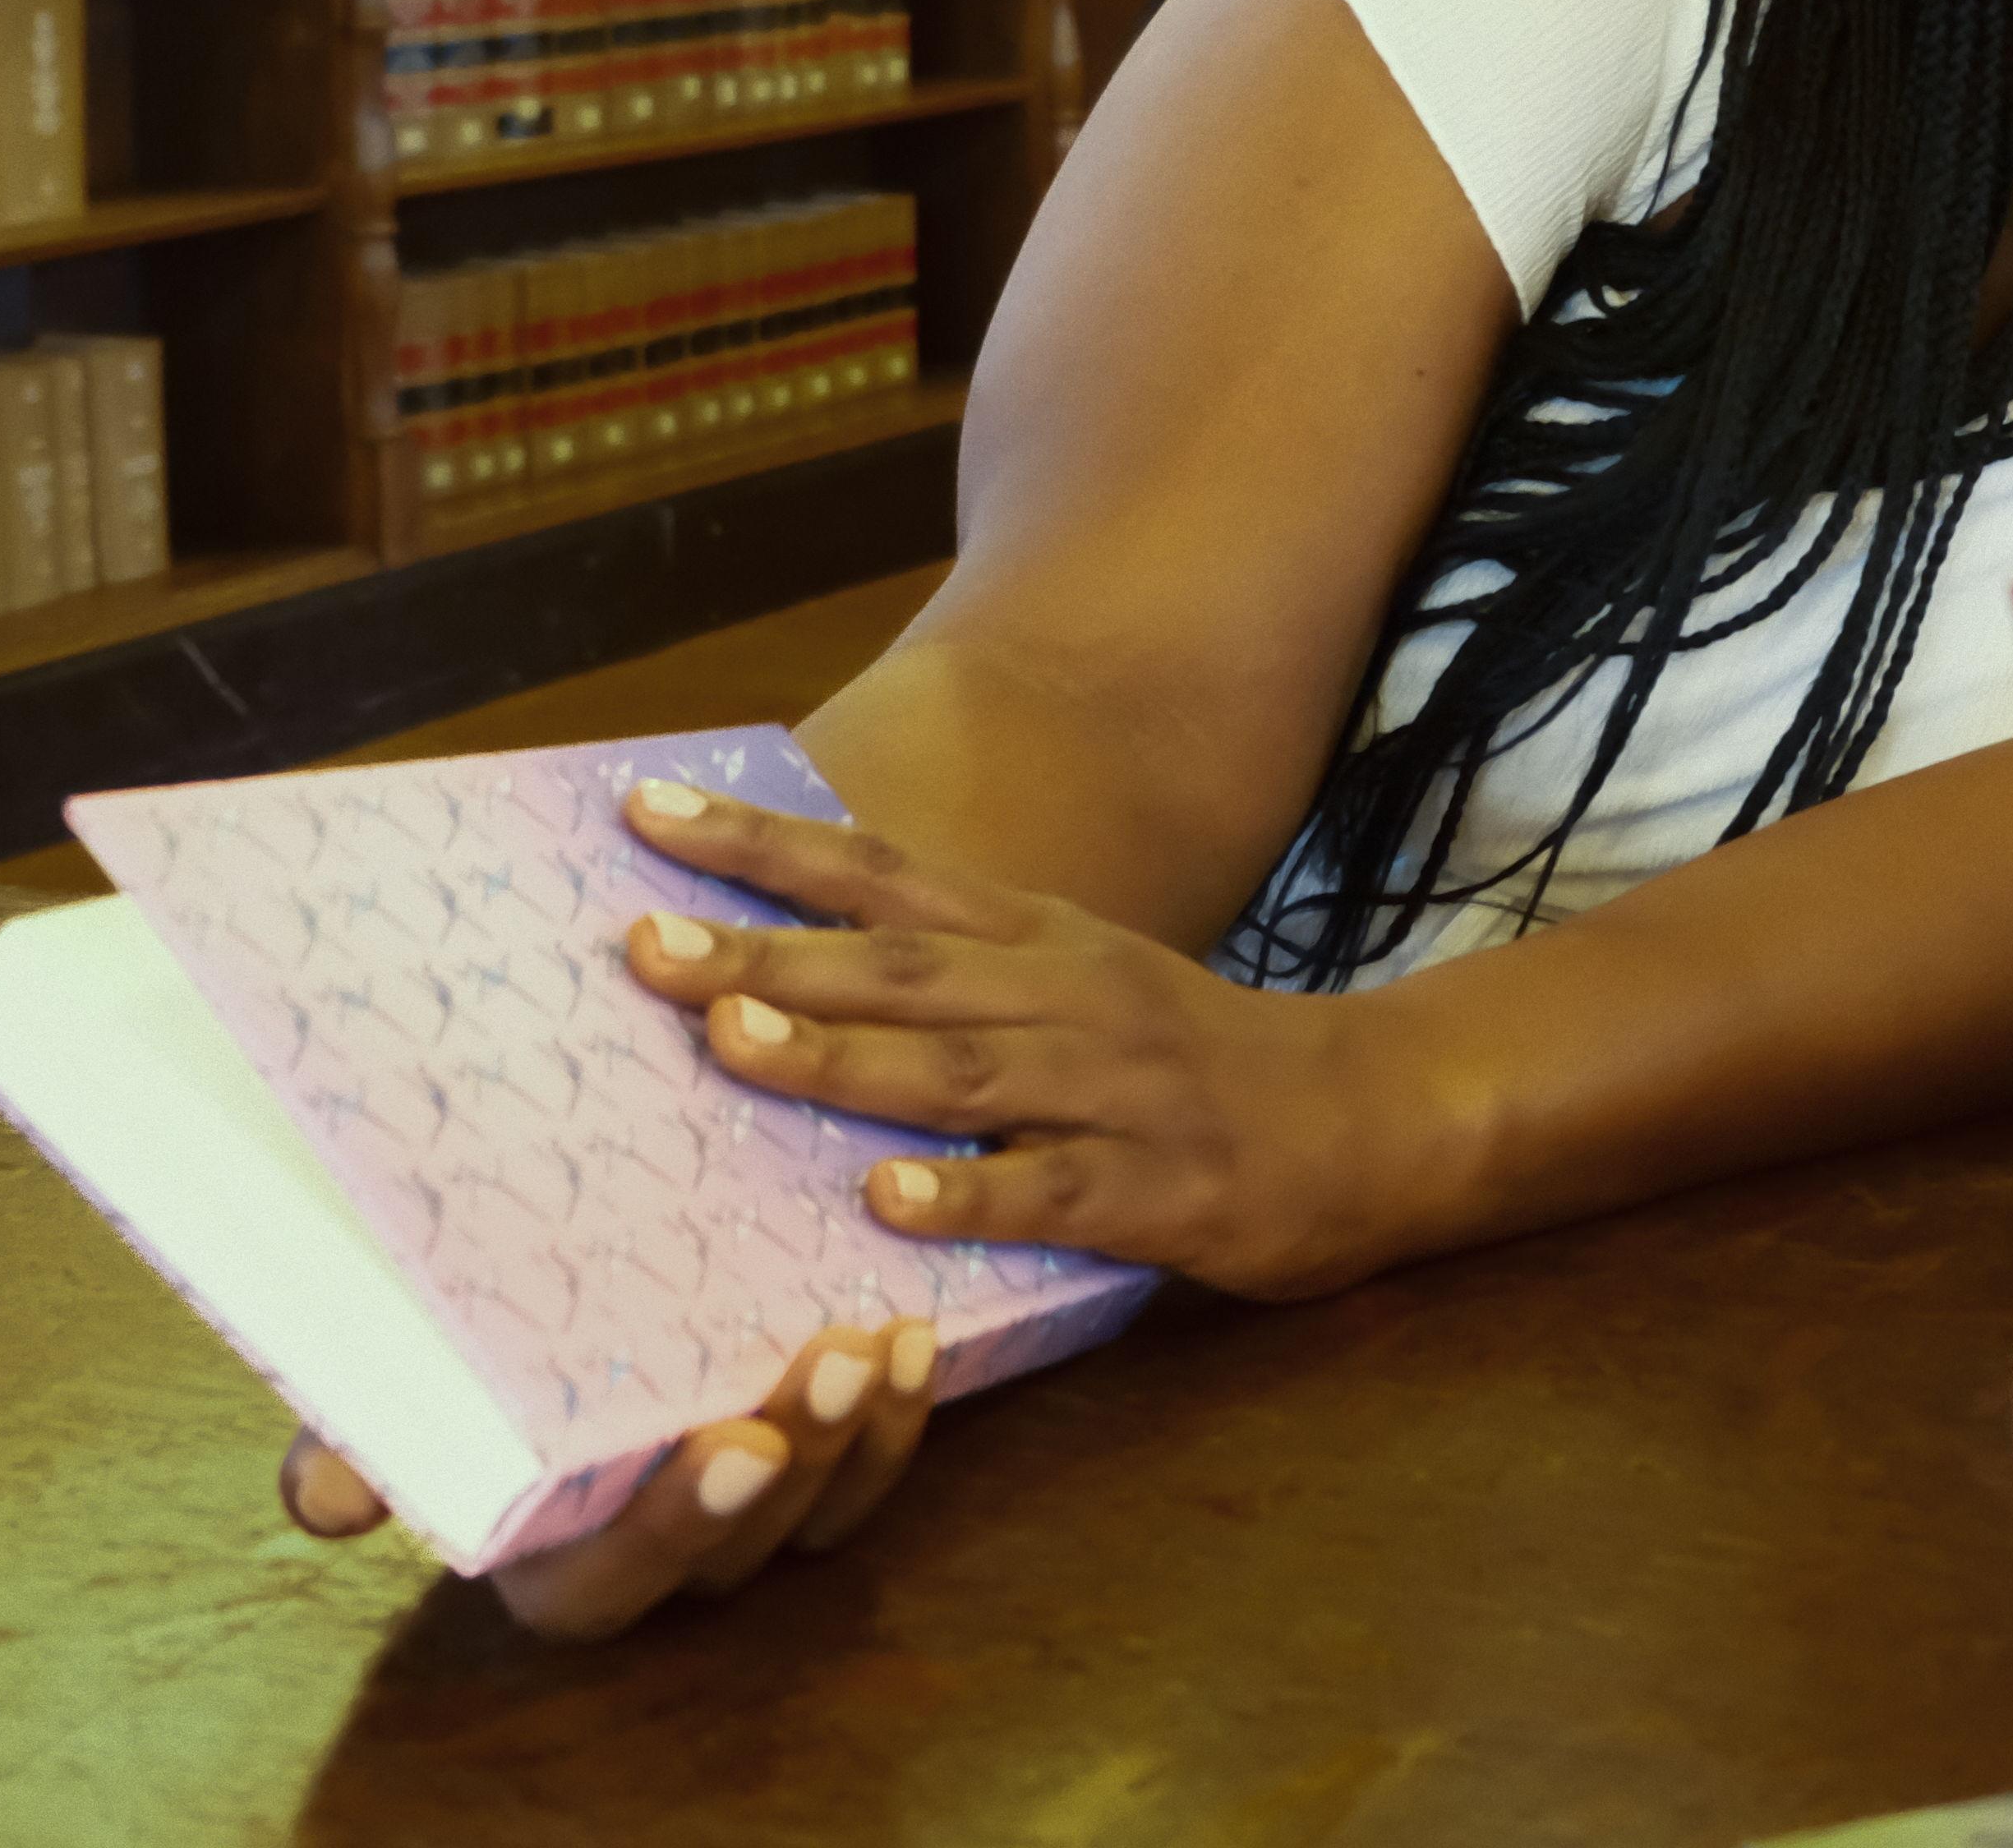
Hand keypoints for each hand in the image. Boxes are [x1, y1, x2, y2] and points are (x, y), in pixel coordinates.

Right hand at [275, 1318, 940, 1639]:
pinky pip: (867, 1470)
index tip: (735, 1441)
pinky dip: (899, 1414)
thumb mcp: (392, 1397)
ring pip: (817, 1513)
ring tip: (879, 1340)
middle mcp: (653, 1553)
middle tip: (829, 1364)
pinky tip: (915, 1336)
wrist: (530, 1294)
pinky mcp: (806, 1461)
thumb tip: (322, 1502)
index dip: (677, 1525)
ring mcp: (740, 1513)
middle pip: (739, 1548)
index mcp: (546, 1559)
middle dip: (797, 1462)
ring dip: (859, 1437)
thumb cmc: (450, 1361)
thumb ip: (360, 1447)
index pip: (611, 1586)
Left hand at [615, 779, 1467, 1298]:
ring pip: (965, 1069)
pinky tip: (887, 1202)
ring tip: (731, 1042)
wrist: (1371, 1115)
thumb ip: (955, 977)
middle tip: (641, 943)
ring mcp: (1118, 1090)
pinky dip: (968, 1195)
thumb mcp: (1078, 981)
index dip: (764, 842)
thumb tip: (782, 969)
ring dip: (844, 1056)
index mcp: (1040, 940)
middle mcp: (1070, 995)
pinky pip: (1054, 1193)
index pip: (883, 875)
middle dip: (767, 952)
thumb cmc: (1192, 1060)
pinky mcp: (1161, 1188)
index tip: (644, 810)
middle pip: (903, 966)